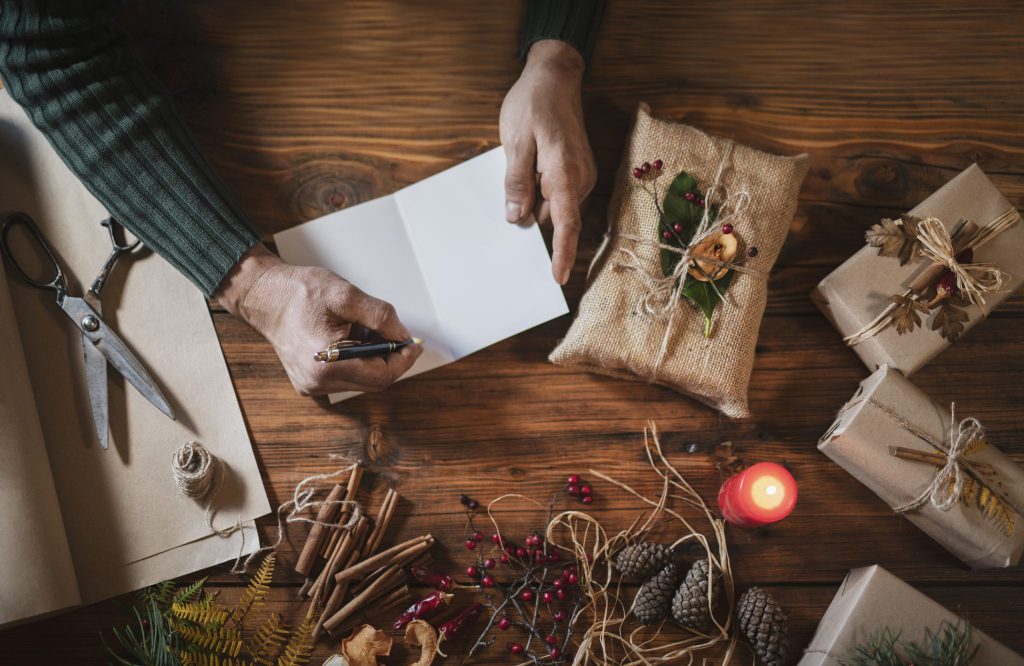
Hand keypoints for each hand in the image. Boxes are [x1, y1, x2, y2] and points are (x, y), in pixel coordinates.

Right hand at [216, 244, 420, 395]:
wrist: (263, 296)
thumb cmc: (299, 292)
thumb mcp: (346, 295)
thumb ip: (380, 316)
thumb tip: (402, 335)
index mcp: (327, 364)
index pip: (382, 376)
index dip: (403, 360)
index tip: (413, 344)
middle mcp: (318, 382)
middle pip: (373, 380)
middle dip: (387, 355)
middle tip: (386, 329)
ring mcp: (311, 385)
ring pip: (361, 379)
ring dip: (370, 356)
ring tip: (356, 328)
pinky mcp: (308, 382)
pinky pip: (345, 377)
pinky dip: (355, 359)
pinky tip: (344, 337)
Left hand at [500, 39, 596, 284]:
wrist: (555, 76)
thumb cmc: (533, 104)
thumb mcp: (515, 141)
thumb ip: (517, 181)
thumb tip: (516, 218)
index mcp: (565, 174)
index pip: (566, 224)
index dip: (562, 253)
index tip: (558, 278)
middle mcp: (580, 179)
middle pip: (557, 219)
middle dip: (535, 224)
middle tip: (514, 209)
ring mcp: (581, 176)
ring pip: (556, 209)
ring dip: (536, 207)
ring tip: (520, 180)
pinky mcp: (577, 172)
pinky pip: (558, 196)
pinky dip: (541, 196)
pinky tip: (527, 179)